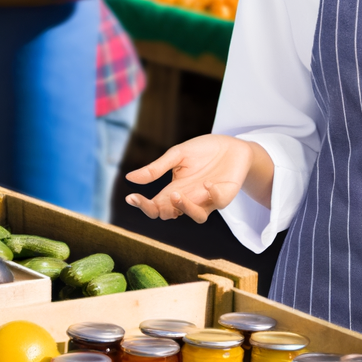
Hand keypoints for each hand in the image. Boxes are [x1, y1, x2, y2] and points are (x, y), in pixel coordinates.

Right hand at [124, 134, 273, 222]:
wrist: (231, 145)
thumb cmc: (203, 151)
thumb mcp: (176, 155)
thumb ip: (156, 169)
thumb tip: (130, 178)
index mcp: (174, 189)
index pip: (155, 205)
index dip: (142, 205)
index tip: (131, 198)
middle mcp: (189, 199)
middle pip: (169, 215)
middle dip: (158, 210)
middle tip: (153, 200)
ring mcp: (208, 200)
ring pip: (197, 217)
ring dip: (185, 208)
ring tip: (176, 194)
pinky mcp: (225, 196)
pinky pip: (219, 202)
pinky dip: (212, 195)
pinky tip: (207, 182)